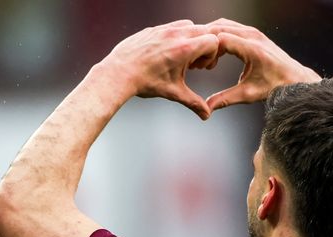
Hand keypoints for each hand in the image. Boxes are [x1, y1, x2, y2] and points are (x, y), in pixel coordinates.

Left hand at [102, 20, 218, 119]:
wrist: (118, 73)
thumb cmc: (145, 82)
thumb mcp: (173, 93)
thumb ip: (194, 102)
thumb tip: (206, 115)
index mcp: (184, 49)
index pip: (213, 41)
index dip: (211, 55)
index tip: (200, 67)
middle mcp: (176, 35)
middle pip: (204, 31)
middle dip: (203, 46)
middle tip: (192, 63)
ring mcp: (164, 29)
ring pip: (188, 25)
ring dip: (190, 38)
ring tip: (180, 57)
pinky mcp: (153, 29)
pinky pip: (172, 26)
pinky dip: (175, 36)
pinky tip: (166, 53)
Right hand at [205, 18, 321, 111]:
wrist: (294, 79)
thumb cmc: (274, 86)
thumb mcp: (248, 94)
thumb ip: (226, 99)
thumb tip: (207, 107)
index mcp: (252, 49)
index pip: (220, 39)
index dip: (207, 52)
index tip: (204, 67)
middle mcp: (253, 36)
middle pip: (219, 28)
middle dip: (206, 43)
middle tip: (200, 61)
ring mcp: (254, 32)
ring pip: (224, 25)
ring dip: (212, 38)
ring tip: (207, 58)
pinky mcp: (254, 33)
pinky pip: (231, 27)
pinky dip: (220, 35)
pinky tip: (217, 53)